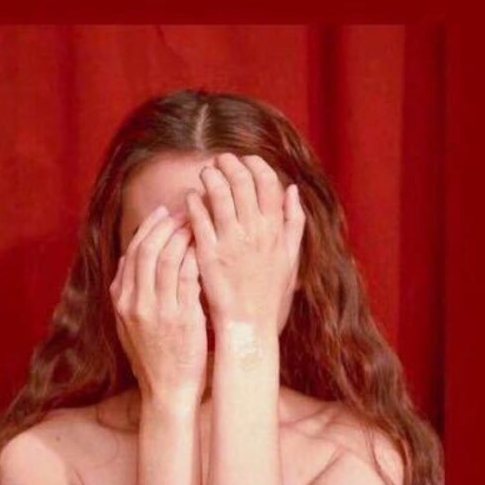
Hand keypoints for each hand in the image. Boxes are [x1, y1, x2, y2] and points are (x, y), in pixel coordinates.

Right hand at [109, 205, 207, 408]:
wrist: (167, 391)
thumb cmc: (154, 357)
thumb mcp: (129, 325)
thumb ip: (128, 292)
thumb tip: (130, 260)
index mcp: (122, 301)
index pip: (133, 252)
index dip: (149, 228)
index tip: (163, 213)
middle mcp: (136, 302)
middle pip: (148, 249)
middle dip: (166, 225)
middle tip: (183, 211)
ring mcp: (158, 310)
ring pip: (167, 259)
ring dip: (183, 236)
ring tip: (197, 222)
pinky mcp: (181, 318)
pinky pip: (188, 278)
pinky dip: (195, 257)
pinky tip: (206, 246)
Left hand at [185, 152, 304, 332]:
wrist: (249, 324)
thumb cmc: (270, 293)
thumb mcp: (290, 257)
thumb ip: (294, 222)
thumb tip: (293, 189)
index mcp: (275, 230)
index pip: (268, 183)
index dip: (256, 165)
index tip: (246, 160)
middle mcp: (255, 232)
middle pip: (242, 183)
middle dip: (230, 164)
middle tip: (221, 160)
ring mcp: (230, 242)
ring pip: (219, 195)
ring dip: (211, 177)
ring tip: (205, 173)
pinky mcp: (208, 254)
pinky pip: (199, 219)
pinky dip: (194, 202)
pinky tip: (190, 196)